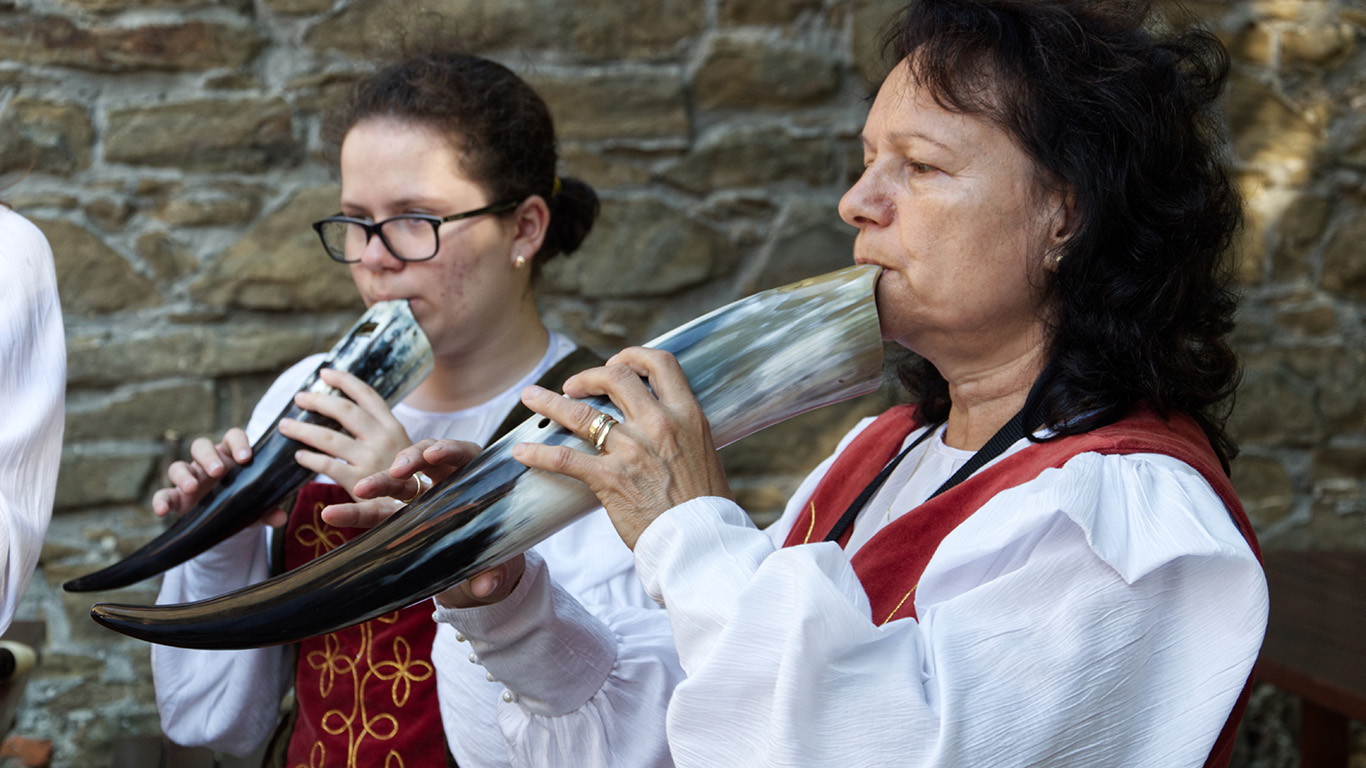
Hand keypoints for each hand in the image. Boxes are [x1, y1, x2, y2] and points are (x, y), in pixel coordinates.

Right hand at [151, 428, 288, 526]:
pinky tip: (162, 511)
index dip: (238, 443)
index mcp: (232, 456)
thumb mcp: (258, 507)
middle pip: (201, 446)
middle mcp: (208, 462)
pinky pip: (163, 494)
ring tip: (192, 487)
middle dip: (208, 456)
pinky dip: (160, 501)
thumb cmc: (245, 502)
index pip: (233, 437)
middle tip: (217, 471)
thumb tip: (280, 517)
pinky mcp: (176, 498)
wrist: (228, 521)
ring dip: (184, 475)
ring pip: (179, 466)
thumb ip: (269, 510)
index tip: (245, 457)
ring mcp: (190, 478)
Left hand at [277, 367, 414, 499]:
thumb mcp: (402, 450)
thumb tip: (347, 413)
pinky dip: (309, 459)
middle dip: (319, 401)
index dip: (346, 381)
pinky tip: (300, 457)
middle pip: (346, 412)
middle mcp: (384, 440)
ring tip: (286, 426)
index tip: (325, 373)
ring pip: (328, 437)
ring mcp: (371, 460)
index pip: (368, 396)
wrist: (421, 510)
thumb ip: (378, 433)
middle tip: (299, 398)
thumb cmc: (405, 480)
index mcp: (395, 428)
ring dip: (302, 430)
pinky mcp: (358, 482)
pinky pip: (325, 465)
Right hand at [321, 438, 522, 607]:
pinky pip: (375, 511)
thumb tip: (487, 584)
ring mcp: (420, 496)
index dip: (452, 450)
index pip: (466, 454)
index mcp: (477, 479)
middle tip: (398, 469)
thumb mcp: (501, 561)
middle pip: (427, 458)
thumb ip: (496, 572)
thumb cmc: (496, 552)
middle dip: (412, 458)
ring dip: (378, 481)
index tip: (436, 454)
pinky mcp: (398, 515)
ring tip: (360, 489)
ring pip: (397, 481)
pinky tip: (332, 515)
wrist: (482, 566)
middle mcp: (446, 480)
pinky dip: (354, 512)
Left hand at [512, 347, 731, 548]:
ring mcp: (632, 450)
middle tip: (574, 385)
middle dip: (588, 375)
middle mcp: (659, 424)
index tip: (618, 363)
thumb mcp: (703, 451)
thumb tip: (662, 423)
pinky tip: (520, 452)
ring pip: (580, 412)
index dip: (634, 355)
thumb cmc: (706, 504)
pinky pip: (564, 459)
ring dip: (549, 401)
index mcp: (686, 414)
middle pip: (615, 377)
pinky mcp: (610, 479)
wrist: (702, 542)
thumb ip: (681, 432)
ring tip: (530, 397)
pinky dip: (537, 453)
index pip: (660, 363)